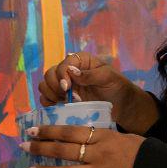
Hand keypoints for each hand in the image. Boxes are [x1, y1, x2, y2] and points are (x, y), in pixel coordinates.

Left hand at [24, 125, 143, 167]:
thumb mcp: (119, 135)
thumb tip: (79, 135)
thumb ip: (100, 136)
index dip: (49, 131)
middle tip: (24, 146)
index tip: (33, 130)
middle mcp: (98, 153)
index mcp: (102, 136)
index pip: (69, 131)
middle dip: (40, 148)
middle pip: (63, 149)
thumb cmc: (140, 150)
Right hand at [36, 53, 158, 132]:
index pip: (63, 64)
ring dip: (50, 93)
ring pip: (45, 85)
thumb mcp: (108, 78)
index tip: (66, 87)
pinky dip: (47, 102)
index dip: (61, 75)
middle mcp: (69, 71)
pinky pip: (46, 98)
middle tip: (66, 96)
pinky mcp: (62, 99)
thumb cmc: (117, 88)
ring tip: (63, 101)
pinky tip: (58, 106)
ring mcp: (64, 86)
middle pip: (50, 74)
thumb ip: (90, 74)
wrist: (121, 106)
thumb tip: (71, 71)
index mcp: (80, 61)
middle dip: (55, 85)